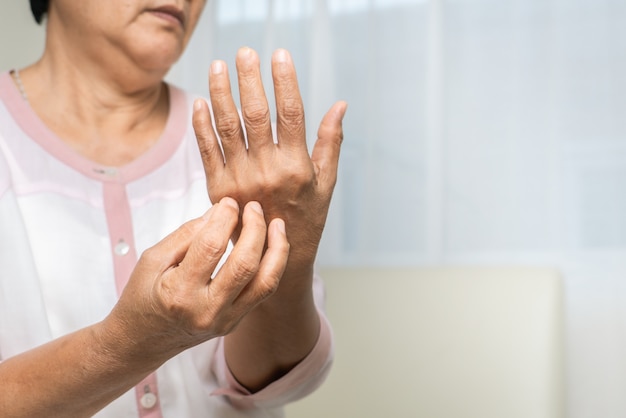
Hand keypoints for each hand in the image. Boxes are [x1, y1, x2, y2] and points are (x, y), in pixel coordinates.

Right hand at [103, 197, 288, 361]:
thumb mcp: (153, 259)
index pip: (211, 246)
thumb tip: (222, 211)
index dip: (224, 217)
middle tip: (253, 206)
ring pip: (265, 282)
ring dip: (276, 249)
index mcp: (178, 294)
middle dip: (255, 228)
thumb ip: (187, 234)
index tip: (228, 201)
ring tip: (277, 223)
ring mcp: (225, 321)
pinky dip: (273, 265)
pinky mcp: (236, 322)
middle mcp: (206, 311)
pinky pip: (263, 291)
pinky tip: (273, 245)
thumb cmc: (143, 295)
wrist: (143, 342)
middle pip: (245, 264)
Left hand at [192, 47, 346, 282]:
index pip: (291, 114)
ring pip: (228, 127)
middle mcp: (267, 172)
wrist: (274, 261)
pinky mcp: (217, 190)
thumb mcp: (326, 184)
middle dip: (250, 79)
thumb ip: (330, 142)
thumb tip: (340, 104)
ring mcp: (239, 181)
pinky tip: (200, 101)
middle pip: (256, 115)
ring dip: (221, 93)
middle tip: (245, 52)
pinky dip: (201, 125)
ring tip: (218, 66)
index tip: (280, 54)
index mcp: (297, 167)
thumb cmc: (306, 218)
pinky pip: (207, 151)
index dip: (285, 81)